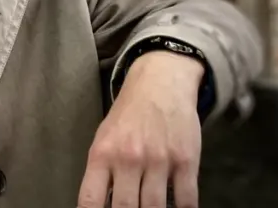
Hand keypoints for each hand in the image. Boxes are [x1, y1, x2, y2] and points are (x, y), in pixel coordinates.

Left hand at [78, 51, 204, 207]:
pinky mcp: (185, 160)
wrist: (160, 83)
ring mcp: (159, 160)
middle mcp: (129, 158)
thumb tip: (101, 205)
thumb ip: (101, 172)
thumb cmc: (128, 115)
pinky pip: (186, 200)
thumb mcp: (104, 139)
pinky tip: (178, 207)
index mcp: (102, 154)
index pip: (90, 200)